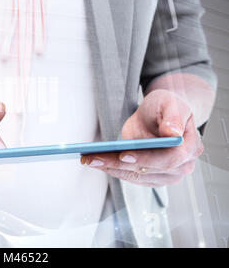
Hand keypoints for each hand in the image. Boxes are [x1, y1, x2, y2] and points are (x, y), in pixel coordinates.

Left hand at [80, 89, 203, 187]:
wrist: (161, 115)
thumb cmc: (166, 107)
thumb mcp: (169, 102)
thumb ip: (173, 116)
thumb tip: (172, 132)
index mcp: (190, 147)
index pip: (169, 159)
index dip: (146, 159)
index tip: (124, 155)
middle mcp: (182, 166)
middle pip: (147, 171)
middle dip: (118, 164)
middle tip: (94, 158)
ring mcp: (167, 175)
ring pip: (136, 176)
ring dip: (110, 169)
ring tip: (89, 159)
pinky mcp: (151, 178)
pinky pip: (130, 177)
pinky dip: (112, 169)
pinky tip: (96, 161)